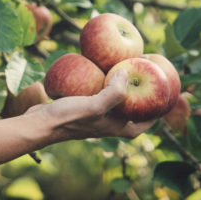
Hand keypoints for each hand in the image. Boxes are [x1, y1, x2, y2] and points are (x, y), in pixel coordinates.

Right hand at [27, 69, 155, 141]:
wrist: (39, 124)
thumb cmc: (69, 119)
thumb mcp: (95, 106)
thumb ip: (114, 93)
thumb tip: (126, 73)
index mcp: (112, 128)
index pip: (139, 127)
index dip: (152, 118)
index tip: (161, 104)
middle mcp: (103, 124)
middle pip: (126, 114)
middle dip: (135, 101)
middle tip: (143, 81)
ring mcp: (90, 116)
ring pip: (109, 104)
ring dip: (117, 92)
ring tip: (122, 74)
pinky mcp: (77, 108)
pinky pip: (94, 96)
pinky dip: (98, 86)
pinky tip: (95, 71)